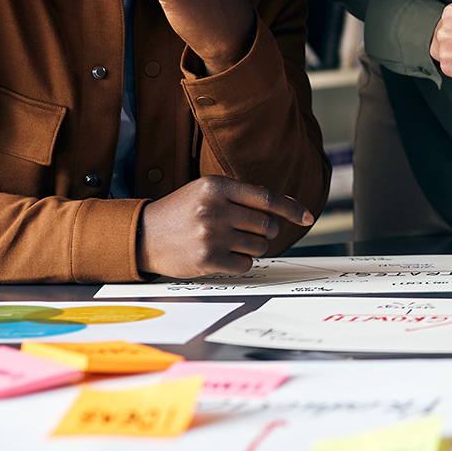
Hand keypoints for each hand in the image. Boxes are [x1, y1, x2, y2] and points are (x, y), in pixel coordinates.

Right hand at [135, 175, 313, 277]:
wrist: (143, 234)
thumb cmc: (182, 212)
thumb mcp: (208, 192)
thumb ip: (246, 196)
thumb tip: (289, 205)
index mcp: (216, 186)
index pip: (267, 198)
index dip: (291, 209)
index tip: (308, 217)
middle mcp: (214, 208)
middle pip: (267, 224)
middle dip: (265, 231)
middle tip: (248, 232)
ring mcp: (211, 235)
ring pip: (260, 246)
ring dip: (253, 248)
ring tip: (230, 242)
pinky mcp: (208, 259)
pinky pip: (246, 264)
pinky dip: (241, 262)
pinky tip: (223, 256)